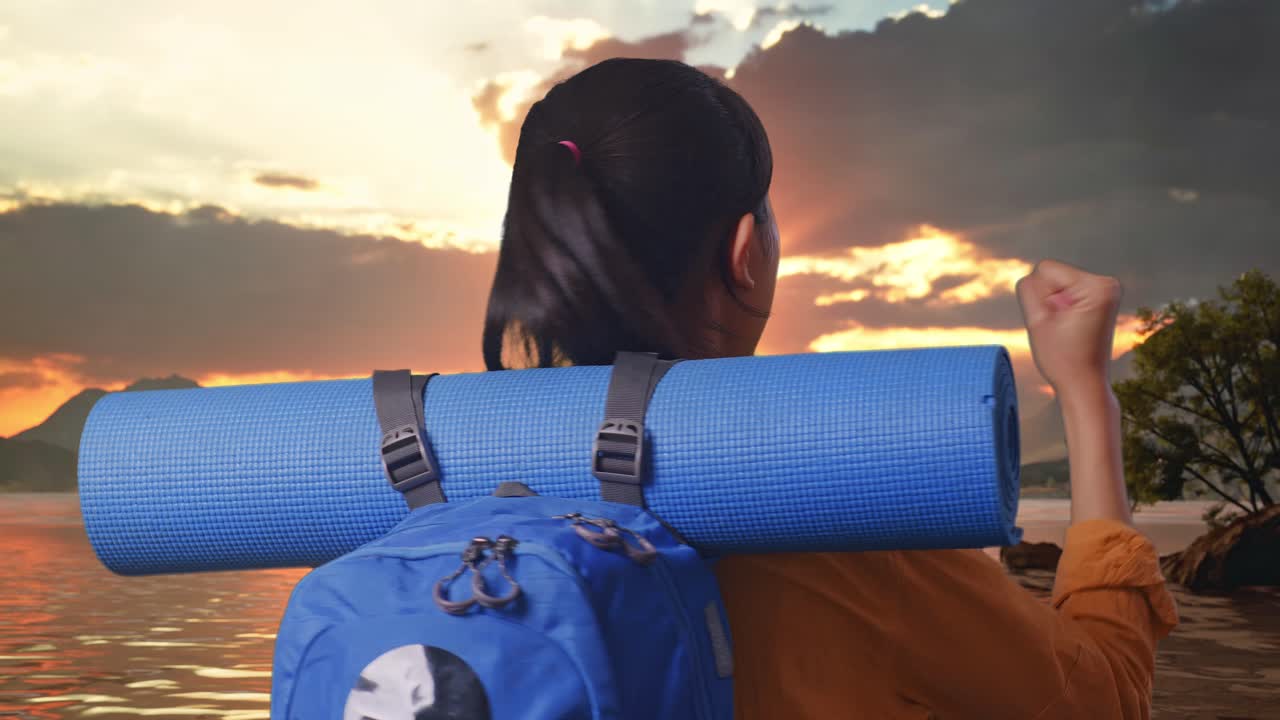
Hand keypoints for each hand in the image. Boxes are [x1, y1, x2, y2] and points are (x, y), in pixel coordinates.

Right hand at [1014, 259, 1122, 394]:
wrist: (1084, 384)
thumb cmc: (1062, 358)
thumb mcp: (1036, 320)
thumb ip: (1028, 288)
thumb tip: (1032, 276)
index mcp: (1097, 286)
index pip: (1045, 269)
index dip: (1040, 297)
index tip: (1056, 322)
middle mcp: (1108, 283)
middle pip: (1054, 275)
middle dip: (1050, 300)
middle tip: (1062, 329)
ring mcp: (1107, 291)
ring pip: (1059, 284)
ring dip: (1056, 306)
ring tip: (1067, 330)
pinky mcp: (1102, 300)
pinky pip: (1068, 293)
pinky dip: (1064, 309)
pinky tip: (1072, 329)